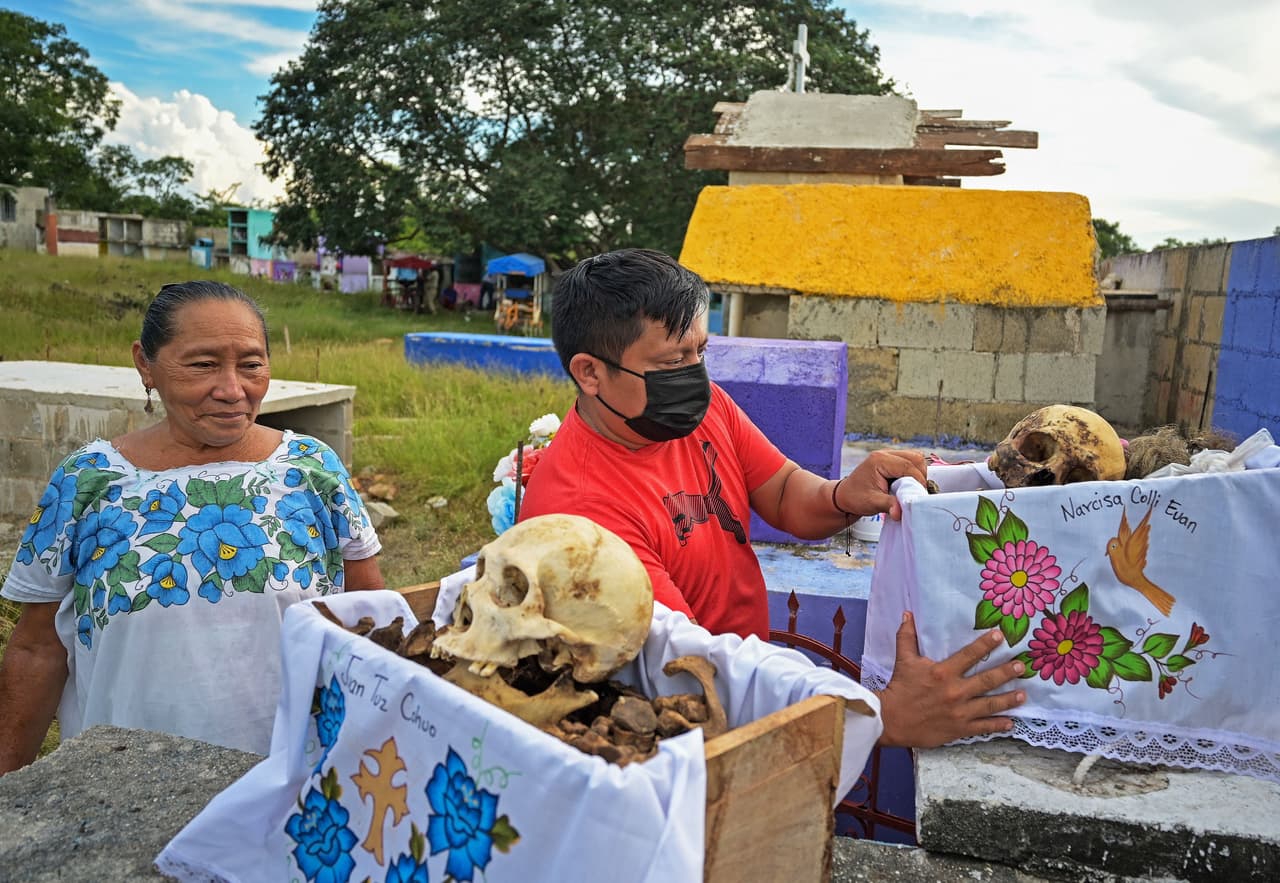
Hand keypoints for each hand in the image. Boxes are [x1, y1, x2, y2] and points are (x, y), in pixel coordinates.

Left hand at [836, 449, 926, 519]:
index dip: (919, 481)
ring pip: (915, 458)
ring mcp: (888, 455)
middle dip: (921, 475)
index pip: (908, 466)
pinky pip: (910, 462)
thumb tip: (900, 513)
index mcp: (879, 460)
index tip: (920, 495)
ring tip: (912, 489)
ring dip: (919, 473)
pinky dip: (914, 472)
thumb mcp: (871, 503)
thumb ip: (888, 505)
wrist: (845, 496)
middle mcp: (884, 454)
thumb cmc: (855, 498)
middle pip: (915, 458)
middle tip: (917, 492)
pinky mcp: (891, 460)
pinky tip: (908, 485)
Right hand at [876, 612, 1025, 748]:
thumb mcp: (904, 660)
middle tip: (1022, 666)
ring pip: (989, 704)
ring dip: (1008, 699)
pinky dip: (998, 725)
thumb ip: (907, 636)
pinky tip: (1010, 722)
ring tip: (1023, 694)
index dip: (986, 644)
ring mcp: (959, 712)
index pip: (969, 655)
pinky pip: (983, 727)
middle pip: (986, 680)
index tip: (1000, 635)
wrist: (891, 720)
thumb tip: (907, 614)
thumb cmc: (899, 688)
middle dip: (1006, 672)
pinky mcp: (959, 729)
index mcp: (943, 672)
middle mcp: (955, 691)